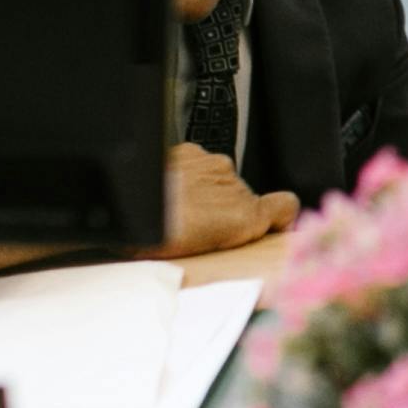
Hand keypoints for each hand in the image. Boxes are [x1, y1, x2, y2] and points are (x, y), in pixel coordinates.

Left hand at [157, 142, 299, 258]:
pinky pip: (199, 163)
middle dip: (226, 209)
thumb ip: (231, 242)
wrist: (122, 206)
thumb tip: (236, 243)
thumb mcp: (203, 257)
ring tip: (177, 210)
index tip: (270, 227)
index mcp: (246, 216)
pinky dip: (188, 175)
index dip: (279, 217)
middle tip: (200, 229)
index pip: (285, 206)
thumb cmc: (155, 238)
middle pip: (244, 196)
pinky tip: (167, 191)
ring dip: (205, 192)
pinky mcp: (190, 151)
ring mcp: (213, 166)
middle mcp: (235, 185)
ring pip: (220, 180)